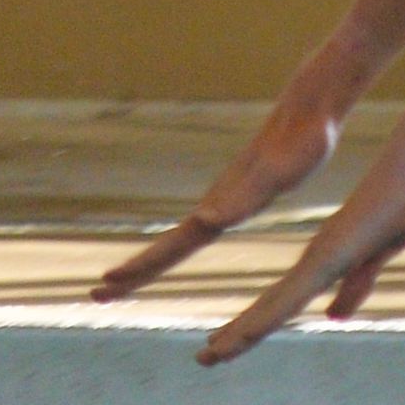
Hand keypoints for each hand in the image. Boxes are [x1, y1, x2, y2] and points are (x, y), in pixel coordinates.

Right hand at [92, 70, 345, 304]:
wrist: (310, 108)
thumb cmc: (303, 141)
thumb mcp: (278, 175)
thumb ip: (245, 198)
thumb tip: (207, 222)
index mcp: (223, 205)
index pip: (175, 244)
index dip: (143, 266)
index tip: (107, 282)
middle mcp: (217, 203)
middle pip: (169, 244)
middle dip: (134, 271)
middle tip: (95, 295)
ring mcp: (225, 198)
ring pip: (182, 236)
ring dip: (151, 261)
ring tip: (121, 281)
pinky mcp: (241, 193)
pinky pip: (204, 225)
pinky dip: (181, 243)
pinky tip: (182, 246)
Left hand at [198, 137, 404, 364]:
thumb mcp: (381, 251)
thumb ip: (358, 283)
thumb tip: (334, 316)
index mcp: (325, 259)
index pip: (280, 301)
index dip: (253, 325)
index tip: (223, 344)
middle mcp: (315, 258)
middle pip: (268, 307)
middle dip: (237, 335)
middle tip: (203, 359)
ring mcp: (323, 256)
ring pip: (274, 306)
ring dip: (242, 334)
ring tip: (208, 356)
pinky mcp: (333, 252)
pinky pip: (296, 292)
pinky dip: (268, 316)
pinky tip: (248, 333)